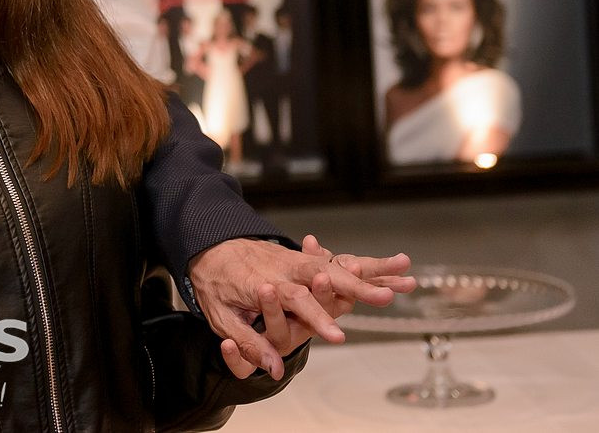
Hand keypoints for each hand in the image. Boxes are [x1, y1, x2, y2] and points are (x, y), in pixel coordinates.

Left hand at [189, 234, 414, 379]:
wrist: (206, 242)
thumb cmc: (211, 283)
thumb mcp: (219, 316)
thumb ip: (248, 342)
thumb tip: (274, 371)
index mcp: (262, 282)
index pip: (296, 301)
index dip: (317, 318)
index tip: (338, 337)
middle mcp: (283, 267)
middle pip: (326, 275)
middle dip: (357, 287)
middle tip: (386, 297)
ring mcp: (294, 258)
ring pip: (338, 263)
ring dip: (372, 269)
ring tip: (406, 270)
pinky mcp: (303, 255)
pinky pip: (339, 258)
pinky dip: (366, 261)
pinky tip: (397, 263)